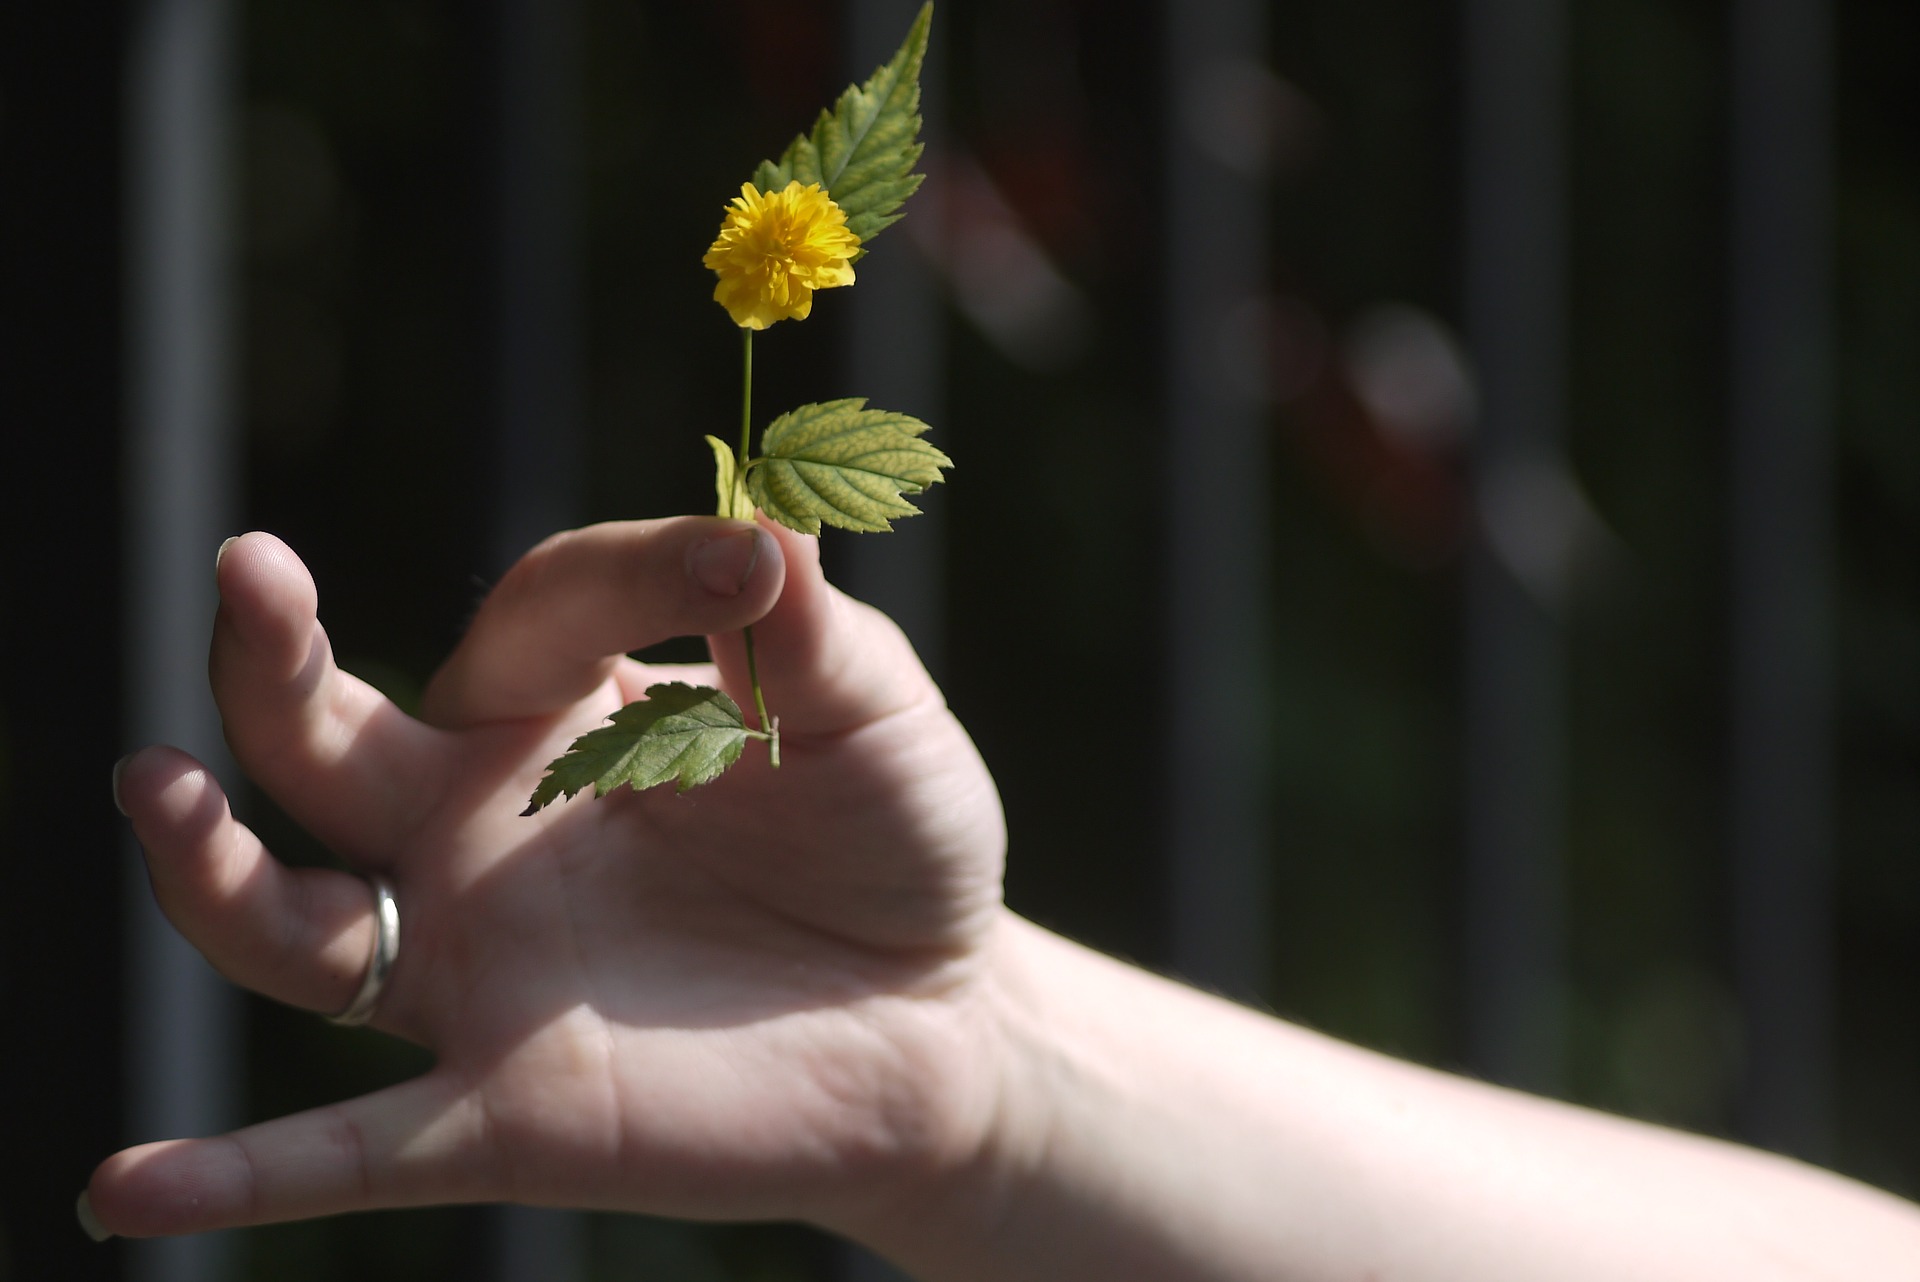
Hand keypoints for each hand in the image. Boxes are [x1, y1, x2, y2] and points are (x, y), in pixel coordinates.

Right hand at [89, 516, 1009, 1238]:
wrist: (944, 1025)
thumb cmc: (896, 843)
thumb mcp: (876, 716)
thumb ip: (813, 633)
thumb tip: (766, 522)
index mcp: (573, 710)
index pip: (538, 610)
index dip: (634, 574)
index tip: (745, 570)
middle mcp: (489, 826)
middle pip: (329, 743)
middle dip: (275, 660)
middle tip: (251, 571)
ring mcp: (485, 967)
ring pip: (298, 922)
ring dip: (212, 870)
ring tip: (158, 785)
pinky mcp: (510, 1108)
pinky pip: (353, 1148)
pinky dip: (238, 1175)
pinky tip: (130, 1191)